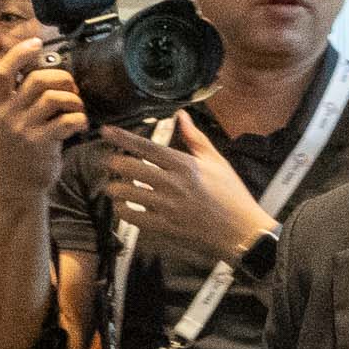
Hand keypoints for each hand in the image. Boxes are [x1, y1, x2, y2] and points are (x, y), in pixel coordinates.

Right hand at [0, 59, 93, 186]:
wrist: (18, 186)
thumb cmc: (19, 150)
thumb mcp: (8, 122)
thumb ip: (20, 100)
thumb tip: (48, 73)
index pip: (3, 71)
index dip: (20, 53)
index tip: (36, 42)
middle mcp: (7, 115)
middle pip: (37, 80)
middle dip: (62, 79)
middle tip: (72, 89)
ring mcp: (22, 129)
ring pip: (53, 97)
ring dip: (73, 100)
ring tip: (78, 109)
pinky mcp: (40, 143)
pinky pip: (66, 121)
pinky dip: (79, 119)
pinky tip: (80, 125)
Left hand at [81, 117, 268, 273]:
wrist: (241, 232)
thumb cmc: (232, 195)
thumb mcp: (217, 162)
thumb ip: (195, 138)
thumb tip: (182, 116)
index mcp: (184, 165)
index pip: (145, 147)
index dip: (122, 138)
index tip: (106, 131)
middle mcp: (172, 184)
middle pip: (129, 168)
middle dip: (112, 163)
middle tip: (107, 163)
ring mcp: (167, 207)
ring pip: (126, 193)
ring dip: (114, 188)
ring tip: (113, 186)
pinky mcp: (164, 227)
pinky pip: (132, 217)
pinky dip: (122, 210)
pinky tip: (123, 206)